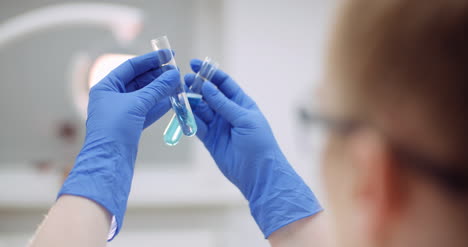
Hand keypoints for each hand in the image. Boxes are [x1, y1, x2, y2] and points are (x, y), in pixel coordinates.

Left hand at [58, 51, 179, 240]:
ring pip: (145, 96)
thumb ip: (156, 88)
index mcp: (106, 87)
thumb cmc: (114, 129)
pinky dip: (159, 105)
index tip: (168, 54)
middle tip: (176, 71)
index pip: (130, 67)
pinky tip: (173, 100)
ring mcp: (122, 112)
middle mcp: (112, 97)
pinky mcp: (130, 125)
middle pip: (138, 80)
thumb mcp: (136, 104)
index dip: (150, 59)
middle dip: (157, 75)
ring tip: (178, 84)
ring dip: (161, 90)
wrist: (109, 162)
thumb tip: (173, 74)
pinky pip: (147, 110)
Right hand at [185, 59, 321, 237]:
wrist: (258, 174)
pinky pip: (196, 125)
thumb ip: (224, 104)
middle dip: (196, 87)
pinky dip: (188, 119)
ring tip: (178, 95)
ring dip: (190, 102)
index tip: (195, 65)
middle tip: (183, 81)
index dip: (210, 74)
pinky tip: (180, 112)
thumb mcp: (244, 119)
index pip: (224, 84)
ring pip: (200, 110)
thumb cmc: (259, 144)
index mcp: (241, 104)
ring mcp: (218, 126)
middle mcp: (228, 113)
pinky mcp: (210, 140)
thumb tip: (206, 87)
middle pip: (209, 95)